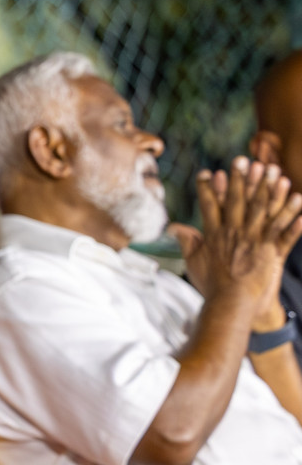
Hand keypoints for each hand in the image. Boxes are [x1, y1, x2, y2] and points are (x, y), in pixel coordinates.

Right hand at [169, 158, 301, 324]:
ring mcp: (253, 241)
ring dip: (270, 190)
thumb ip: (187, 242)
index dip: (208, 188)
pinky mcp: (271, 251)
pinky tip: (300, 200)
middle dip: (241, 179)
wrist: (230, 304)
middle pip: (238, 200)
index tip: (208, 173)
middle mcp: (234, 233)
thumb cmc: (211, 286)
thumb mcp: (193, 263)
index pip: (210, 206)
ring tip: (276, 172)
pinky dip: (293, 216)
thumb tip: (174, 227)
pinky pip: (284, 231)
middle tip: (244, 160)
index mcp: (214, 235)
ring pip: (263, 210)